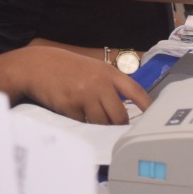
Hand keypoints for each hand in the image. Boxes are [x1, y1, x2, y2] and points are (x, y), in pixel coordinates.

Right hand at [18, 45, 151, 123]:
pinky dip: (81, 122)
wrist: (37, 65)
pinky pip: (83, 124)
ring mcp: (85, 95)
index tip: (154, 117)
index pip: (135, 91)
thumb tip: (123, 109)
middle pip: (119, 115)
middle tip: (115, 127)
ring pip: (102, 122)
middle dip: (118, 125)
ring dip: (99, 125)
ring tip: (90, 116)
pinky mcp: (71, 106)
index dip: (147, 106)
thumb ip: (108, 85)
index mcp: (108, 72)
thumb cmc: (66, 68)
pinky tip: (74, 111)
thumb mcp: (92, 69)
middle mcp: (99, 83)